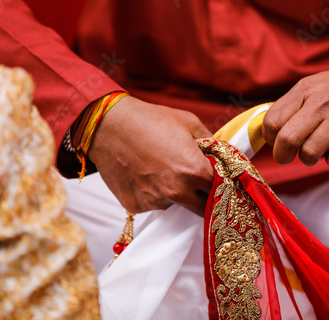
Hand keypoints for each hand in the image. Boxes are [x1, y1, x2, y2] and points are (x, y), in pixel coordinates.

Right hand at [88, 96, 213, 215]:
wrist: (108, 125)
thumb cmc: (149, 120)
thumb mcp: (189, 123)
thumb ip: (211, 143)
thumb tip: (221, 156)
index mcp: (194, 171)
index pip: (219, 189)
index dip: (219, 183)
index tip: (215, 179)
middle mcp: (176, 191)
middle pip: (201, 208)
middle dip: (203, 196)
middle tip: (196, 182)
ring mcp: (155, 201)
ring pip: (175, 205)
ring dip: (175, 193)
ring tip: (161, 169)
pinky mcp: (135, 205)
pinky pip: (152, 203)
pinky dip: (153, 193)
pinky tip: (145, 174)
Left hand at [262, 63, 328, 165]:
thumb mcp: (316, 86)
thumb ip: (293, 105)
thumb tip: (270, 129)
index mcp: (304, 89)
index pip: (271, 121)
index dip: (269, 138)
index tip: (275, 142)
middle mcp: (319, 101)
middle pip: (285, 139)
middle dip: (281, 155)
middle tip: (286, 156)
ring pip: (307, 153)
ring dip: (307, 158)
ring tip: (314, 151)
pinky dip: (328, 159)